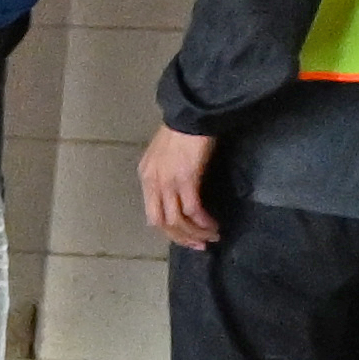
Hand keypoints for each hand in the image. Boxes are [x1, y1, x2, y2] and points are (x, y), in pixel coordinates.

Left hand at [141, 126, 223, 250]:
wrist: (191, 114)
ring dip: (195, 233)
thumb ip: (166, 176)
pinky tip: (213, 225)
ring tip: (212, 236)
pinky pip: (193, 210)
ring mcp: (168, 182)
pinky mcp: (186, 179)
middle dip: (182, 238)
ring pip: (178, 221)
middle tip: (200, 245)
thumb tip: (178, 195)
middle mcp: (153, 183)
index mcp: (146, 177)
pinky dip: (203, 221)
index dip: (170, 231)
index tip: (187, 238)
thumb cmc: (182, 132)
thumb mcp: (165, 156)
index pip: (153, 215)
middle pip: (162, 223)